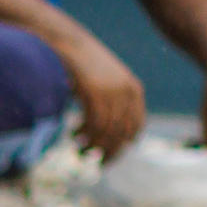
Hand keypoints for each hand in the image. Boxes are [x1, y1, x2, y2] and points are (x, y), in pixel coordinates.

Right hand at [61, 28, 147, 161]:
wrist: (71, 43)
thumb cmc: (86, 64)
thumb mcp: (108, 82)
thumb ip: (115, 103)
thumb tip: (111, 133)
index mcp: (134, 90)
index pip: (136, 127)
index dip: (124, 145)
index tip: (110, 155)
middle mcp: (127, 92)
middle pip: (122, 134)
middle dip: (109, 152)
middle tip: (97, 163)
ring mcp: (112, 92)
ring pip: (106, 132)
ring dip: (92, 146)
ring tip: (80, 151)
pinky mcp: (95, 93)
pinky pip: (93, 124)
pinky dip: (84, 134)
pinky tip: (73, 134)